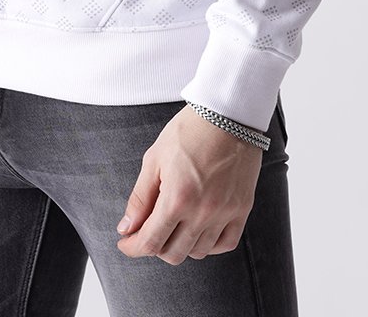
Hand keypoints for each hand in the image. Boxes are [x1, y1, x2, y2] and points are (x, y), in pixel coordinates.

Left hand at [115, 104, 262, 264]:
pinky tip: (199, 230)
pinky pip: (225, 244)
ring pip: (198, 252)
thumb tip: (127, 228)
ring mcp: (225, 213)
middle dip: (154, 246)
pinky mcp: (242, 209)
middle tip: (148, 230)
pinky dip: (209, 244)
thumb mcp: (154, 159)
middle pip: (173, 253)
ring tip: (173, 225)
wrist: (227, 114)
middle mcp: (202, 212)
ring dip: (180, 245)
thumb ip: (140, 198)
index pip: (151, 241)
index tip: (125, 243)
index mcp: (177, 198)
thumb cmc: (188, 131)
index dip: (133, 247)